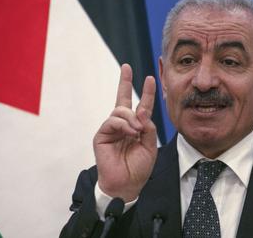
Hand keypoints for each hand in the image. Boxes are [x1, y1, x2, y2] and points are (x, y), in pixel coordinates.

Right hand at [93, 64, 157, 201]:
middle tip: (126, 67)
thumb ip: (149, 128)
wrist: (127, 185)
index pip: (141, 106)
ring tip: (137, 131)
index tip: (151, 78)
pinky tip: (130, 132)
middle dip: (124, 82)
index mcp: (136, 127)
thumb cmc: (138, 168)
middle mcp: (123, 125)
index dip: (147, 93)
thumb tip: (141, 112)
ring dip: (131, 117)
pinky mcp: (102, 135)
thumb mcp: (150, 146)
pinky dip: (123, 124)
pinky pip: (112, 121)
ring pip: (120, 110)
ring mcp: (111, 129)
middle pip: (122, 99)